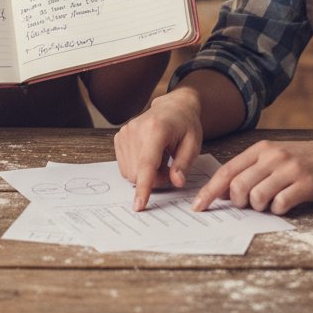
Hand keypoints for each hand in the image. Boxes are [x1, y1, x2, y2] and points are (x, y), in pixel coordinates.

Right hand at [114, 87, 203, 210]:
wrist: (172, 107)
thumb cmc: (185, 125)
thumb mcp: (193, 145)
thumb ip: (184, 165)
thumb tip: (176, 182)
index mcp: (156, 129)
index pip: (147, 164)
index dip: (143, 186)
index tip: (139, 205)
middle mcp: (135, 130)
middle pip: (137, 173)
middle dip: (154, 179)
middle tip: (169, 167)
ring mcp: (125, 132)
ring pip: (130, 172)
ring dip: (146, 174)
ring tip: (160, 159)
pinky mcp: (119, 137)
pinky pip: (125, 166)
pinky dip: (137, 168)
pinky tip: (149, 156)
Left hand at [191, 138, 312, 214]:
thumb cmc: (306, 159)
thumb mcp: (275, 157)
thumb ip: (250, 170)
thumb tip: (223, 192)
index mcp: (261, 149)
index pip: (226, 171)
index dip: (209, 191)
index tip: (198, 206)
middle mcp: (272, 157)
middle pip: (238, 186)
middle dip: (238, 203)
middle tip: (250, 204)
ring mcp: (289, 169)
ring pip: (257, 197)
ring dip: (259, 207)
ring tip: (271, 202)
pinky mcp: (306, 184)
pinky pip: (281, 204)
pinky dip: (279, 210)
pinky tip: (287, 203)